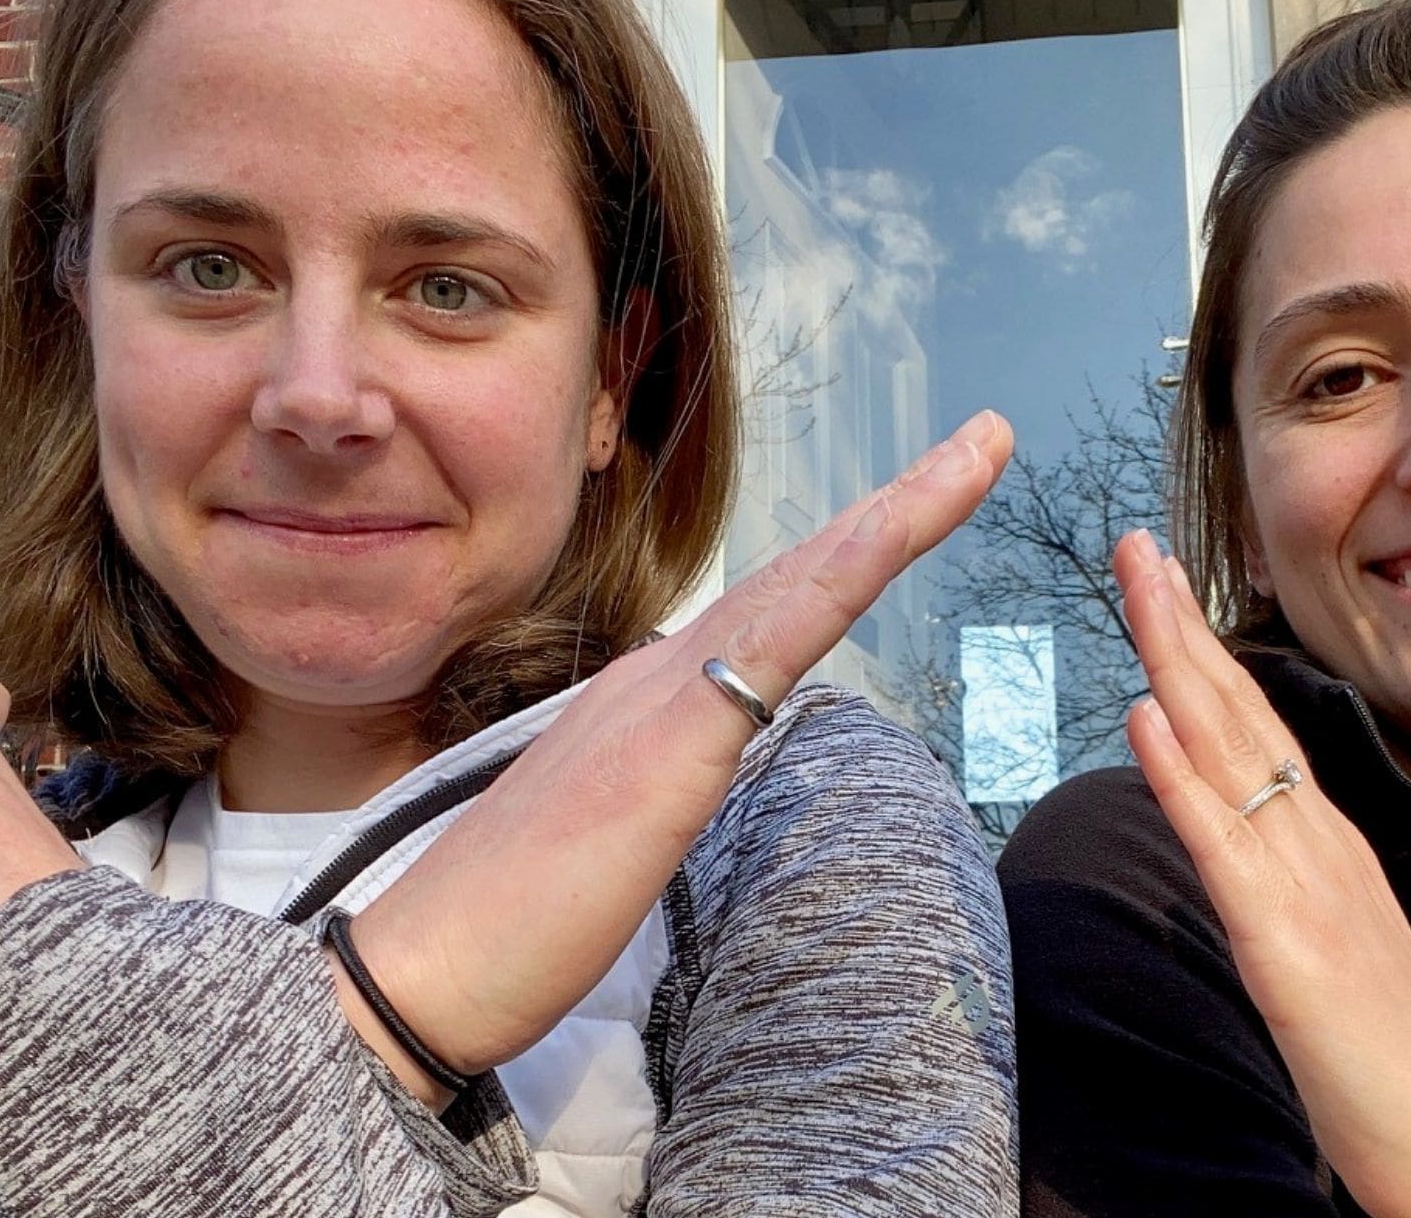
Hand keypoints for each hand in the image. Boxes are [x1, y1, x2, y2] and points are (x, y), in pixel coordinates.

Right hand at [345, 411, 1011, 1097]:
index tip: (910, 516)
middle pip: (801, 572)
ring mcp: (662, 696)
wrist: (422, 969)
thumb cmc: (504, 930)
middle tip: (988, 440)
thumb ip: (647, 806)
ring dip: (902, 509)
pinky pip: (784, 636)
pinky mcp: (674, 738)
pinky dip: (853, 567)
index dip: (844, 558)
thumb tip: (673, 795)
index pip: (765, 614)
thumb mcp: (602, 849)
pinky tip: (905, 523)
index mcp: (641, 704)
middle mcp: (654, 676)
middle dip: (899, 504)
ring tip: (985, 448)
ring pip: (807, 580)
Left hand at [1112, 530, 1410, 1217]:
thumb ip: (1275, 878)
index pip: (1254, 724)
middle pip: (1240, 712)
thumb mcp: (1322, 943)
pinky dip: (1179, 778)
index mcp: (1326, 845)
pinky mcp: (1290, 949)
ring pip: (1231, 753)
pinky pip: (1224, 849)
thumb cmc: (1384, 1056)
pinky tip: (1145, 720)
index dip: (1204, 649)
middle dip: (1180, 622)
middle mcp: (1320, 846)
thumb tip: (1216, 817)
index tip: (1160, 579)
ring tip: (1137, 584)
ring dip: (1175, 663)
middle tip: (1132, 539)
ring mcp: (1308, 889)